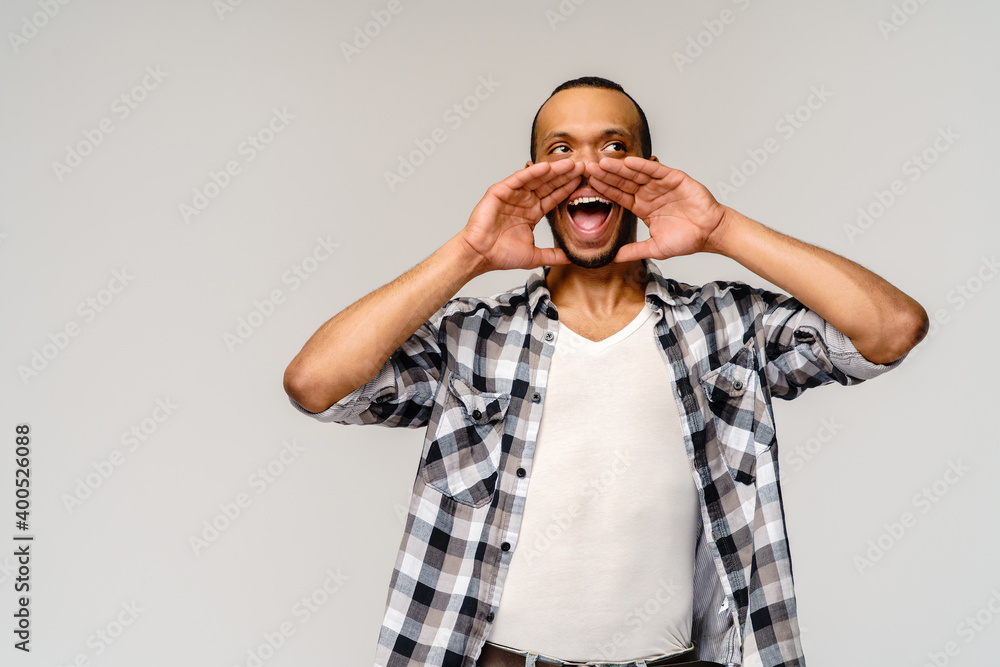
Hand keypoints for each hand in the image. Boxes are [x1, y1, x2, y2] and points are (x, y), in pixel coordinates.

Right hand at [460, 160, 583, 271]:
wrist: (480, 256)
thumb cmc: (501, 255)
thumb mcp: (534, 256)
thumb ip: (553, 256)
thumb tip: (571, 258)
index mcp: (532, 212)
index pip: (554, 197)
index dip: (568, 188)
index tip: (584, 181)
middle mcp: (523, 201)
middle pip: (548, 184)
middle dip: (565, 175)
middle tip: (583, 166)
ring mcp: (512, 195)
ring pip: (536, 179)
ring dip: (553, 170)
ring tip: (570, 164)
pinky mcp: (500, 191)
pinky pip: (518, 179)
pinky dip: (532, 172)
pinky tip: (546, 167)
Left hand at [586, 156, 729, 261]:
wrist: (710, 234)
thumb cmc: (687, 239)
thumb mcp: (655, 248)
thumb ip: (634, 251)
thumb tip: (614, 259)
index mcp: (642, 207)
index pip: (619, 196)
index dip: (604, 190)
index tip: (587, 185)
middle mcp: (649, 193)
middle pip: (623, 182)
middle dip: (606, 175)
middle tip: (587, 168)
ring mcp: (661, 185)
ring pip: (636, 174)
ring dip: (619, 168)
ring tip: (602, 163)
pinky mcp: (675, 179)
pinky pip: (656, 170)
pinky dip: (643, 166)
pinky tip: (628, 162)